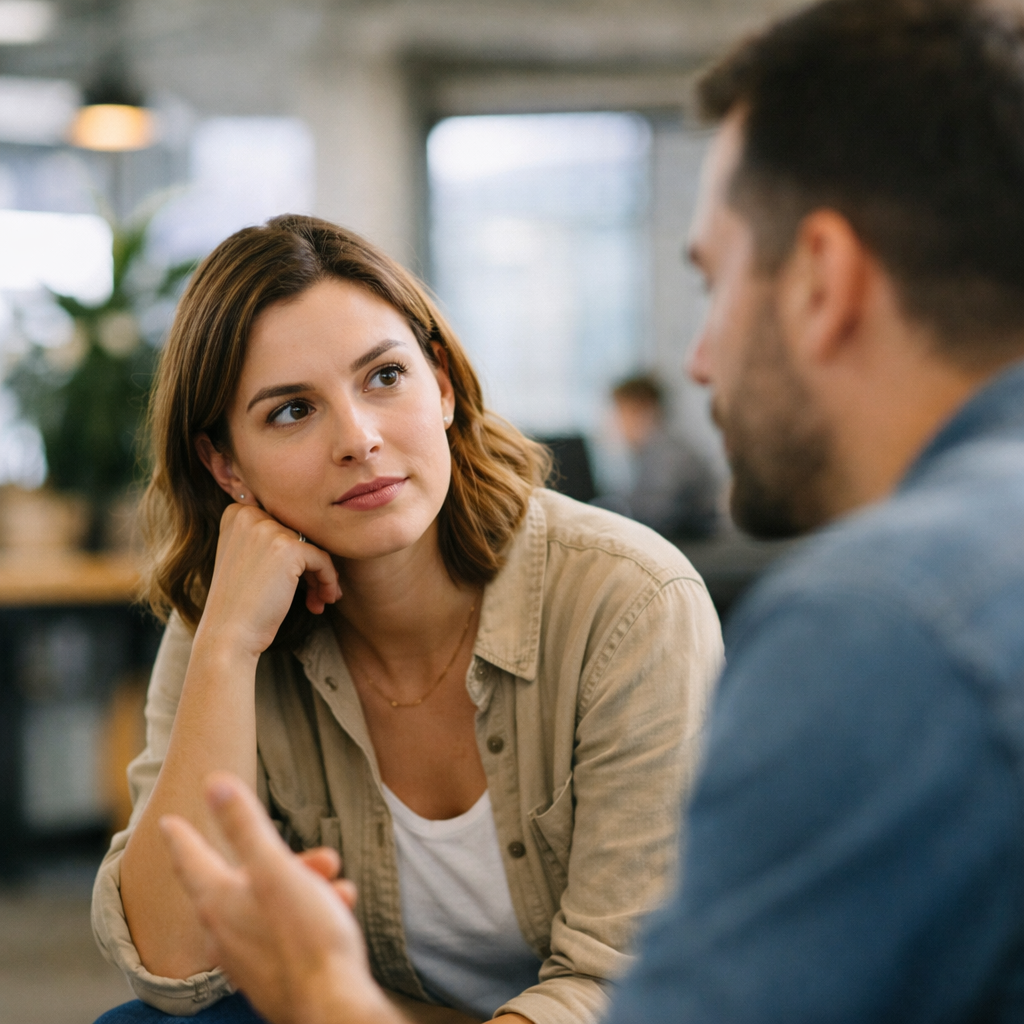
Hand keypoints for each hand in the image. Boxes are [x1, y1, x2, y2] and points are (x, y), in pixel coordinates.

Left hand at [160, 773, 402, 1023]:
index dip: (182, 836)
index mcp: (218, 901)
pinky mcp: (272, 976)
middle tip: (321, 855)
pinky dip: (308, 915)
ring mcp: (246, 958)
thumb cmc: (305, 937)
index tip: (169, 821)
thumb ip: (245, 826)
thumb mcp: (275, 868)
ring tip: (338, 883)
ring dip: (303, 885)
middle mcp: (223, 932)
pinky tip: (338, 911)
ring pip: (268, 905)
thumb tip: (214, 783)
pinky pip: (285, 932)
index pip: (190, 859)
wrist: (332, 1006)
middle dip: (279, 859)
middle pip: (241, 880)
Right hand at [199, 503, 342, 658]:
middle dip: (310, 566)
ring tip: (319, 600)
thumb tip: (315, 531)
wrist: (228, 635)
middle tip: (315, 593)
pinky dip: (328, 581)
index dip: (295, 552)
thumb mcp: (246, 558)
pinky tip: (321, 602)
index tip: (297, 579)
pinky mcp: (288, 548)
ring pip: (313, 546)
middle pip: (299, 534)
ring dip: (321, 576)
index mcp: (237, 513)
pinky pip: (323, 559)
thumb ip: (269, 538)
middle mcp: (249, 514)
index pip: (283, 523)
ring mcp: (268, 529)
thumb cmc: (240, 604)